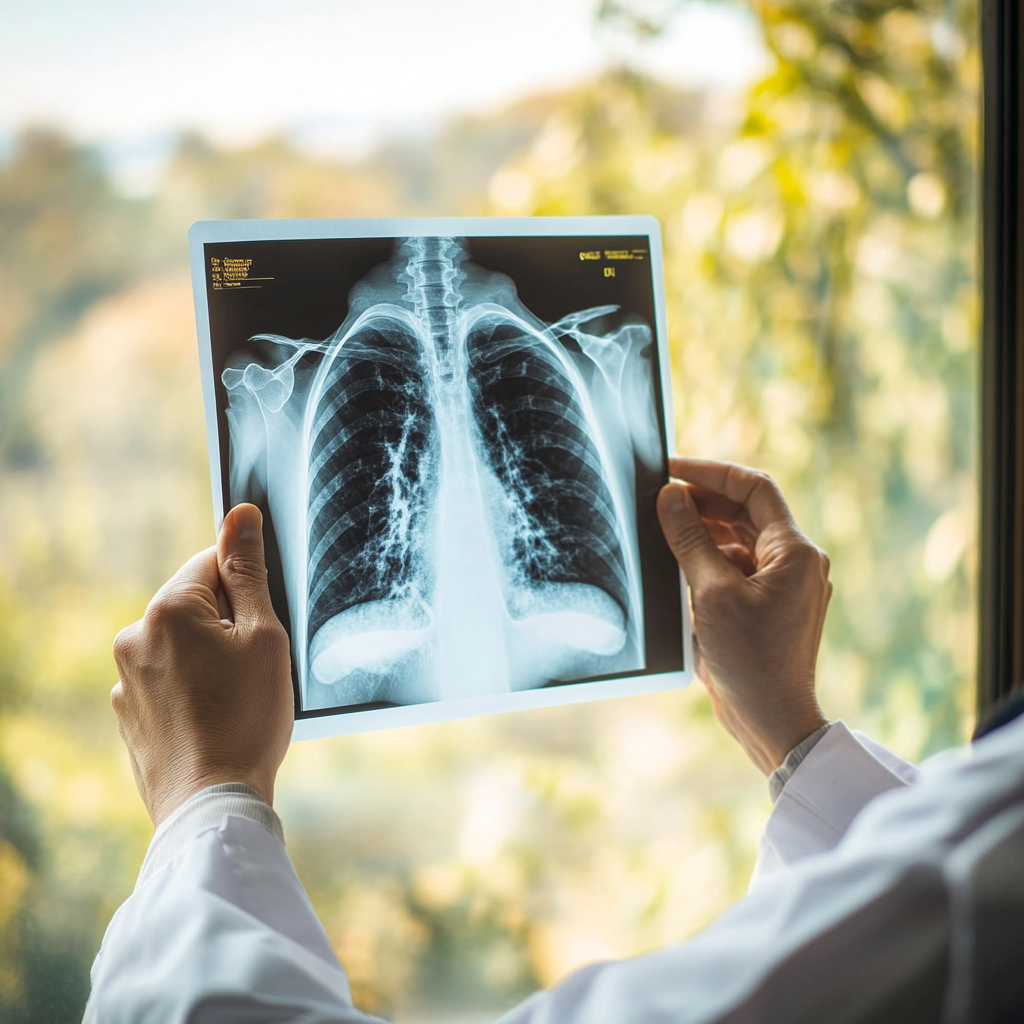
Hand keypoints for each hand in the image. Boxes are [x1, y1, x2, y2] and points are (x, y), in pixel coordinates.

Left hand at [111, 505, 292, 825]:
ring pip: (181, 645)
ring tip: (236, 700)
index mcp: (167, 609)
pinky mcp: (127, 715)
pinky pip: (166, 681)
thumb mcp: (263, 636)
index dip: (248, 587)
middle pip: (194, 604)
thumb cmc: (247, 717)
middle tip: (257, 666)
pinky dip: (191, 689)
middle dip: (227, 624)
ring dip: (209, 657)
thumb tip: (240, 514)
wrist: (213, 803)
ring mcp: (124, 680)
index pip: (212, 562)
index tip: (265, 623)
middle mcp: (134, 638)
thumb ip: (248, 571)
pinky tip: (215, 718)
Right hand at [657, 458, 830, 774]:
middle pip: (746, 512)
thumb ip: (690, 539)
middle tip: (659, 498)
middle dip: (703, 501)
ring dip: (703, 530)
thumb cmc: (750, 660)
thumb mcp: (711, 593)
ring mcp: (783, 584)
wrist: (772, 720)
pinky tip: (677, 562)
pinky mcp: (767, 605)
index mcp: (794, 551)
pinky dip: (708, 558)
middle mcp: (796, 562)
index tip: (672, 468)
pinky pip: (737, 567)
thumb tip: (670, 497)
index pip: (754, 487)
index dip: (711, 472)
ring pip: (739, 539)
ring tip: (663, 527)